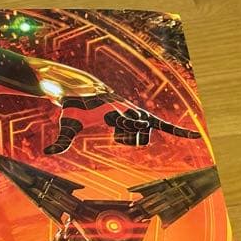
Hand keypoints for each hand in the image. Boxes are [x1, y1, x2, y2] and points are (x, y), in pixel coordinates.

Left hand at [44, 94, 201, 153]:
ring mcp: (134, 110)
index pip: (132, 121)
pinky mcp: (136, 114)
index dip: (136, 127)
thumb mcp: (67, 123)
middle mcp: (128, 108)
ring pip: (146, 129)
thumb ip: (60, 139)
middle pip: (140, 129)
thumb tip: (47, 152)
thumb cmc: (73, 106)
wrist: (80, 88)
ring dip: (134, 135)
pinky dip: (174, 129)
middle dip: (132, 135)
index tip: (145, 129)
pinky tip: (192, 136)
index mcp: (115, 110)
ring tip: (117, 130)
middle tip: (115, 130)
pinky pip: (158, 123)